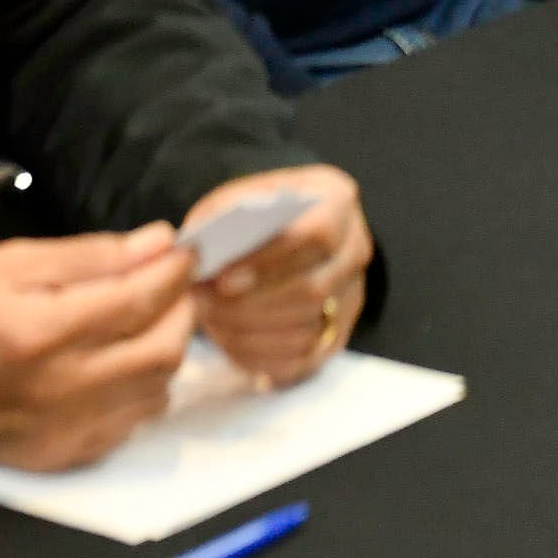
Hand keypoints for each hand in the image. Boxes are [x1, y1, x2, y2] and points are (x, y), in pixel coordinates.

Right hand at [0, 228, 194, 470]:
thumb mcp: (9, 264)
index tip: (185, 251)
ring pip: (157, 391)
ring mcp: (68, 430)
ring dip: (166, 351)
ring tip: (146, 322)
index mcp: (49, 333)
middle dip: (181, 309)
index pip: (143, 299)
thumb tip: (157, 243)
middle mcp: (67, 390)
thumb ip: (90, 257)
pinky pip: (130, 426)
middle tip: (170, 285)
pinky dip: (141, 391)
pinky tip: (120, 367)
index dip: (175, 270)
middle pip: (165, 349)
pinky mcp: (62, 456)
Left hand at [187, 164, 370, 388]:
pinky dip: (262, 356)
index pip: (318, 233)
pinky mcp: (338, 333)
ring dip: (250, 332)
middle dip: (252, 304)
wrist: (275, 239)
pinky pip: (303, 358)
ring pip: (307, 329)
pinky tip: (228, 342)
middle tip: (204, 305)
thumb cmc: (250, 215)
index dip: (271, 261)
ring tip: (209, 322)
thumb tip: (202, 256)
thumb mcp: (234, 198)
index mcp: (337, 200)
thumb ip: (221, 218)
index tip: (223, 279)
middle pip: (314, 289)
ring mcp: (351, 295)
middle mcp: (355, 249)